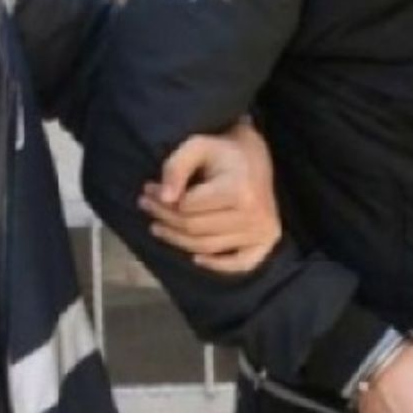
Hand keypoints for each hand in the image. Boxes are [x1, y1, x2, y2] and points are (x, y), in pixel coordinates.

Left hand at [138, 120, 281, 274]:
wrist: (256, 157)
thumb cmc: (223, 150)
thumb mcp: (196, 146)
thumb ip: (175, 168)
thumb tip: (163, 199)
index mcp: (240, 191)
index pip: (187, 208)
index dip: (161, 200)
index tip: (149, 188)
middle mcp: (255, 216)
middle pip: (194, 229)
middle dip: (164, 218)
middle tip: (146, 205)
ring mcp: (263, 232)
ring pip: (207, 247)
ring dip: (177, 240)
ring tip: (158, 225)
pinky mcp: (266, 241)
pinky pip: (240, 264)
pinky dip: (217, 266)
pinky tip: (197, 259)